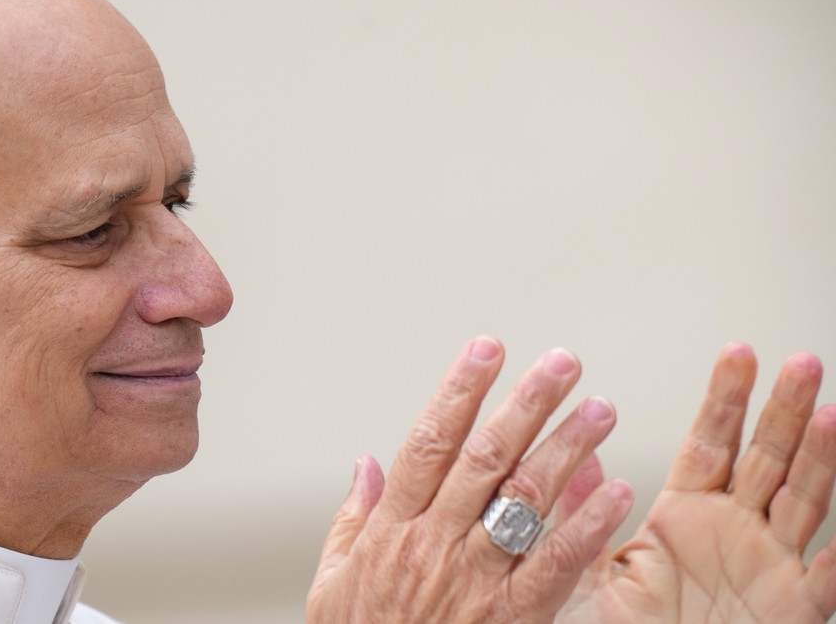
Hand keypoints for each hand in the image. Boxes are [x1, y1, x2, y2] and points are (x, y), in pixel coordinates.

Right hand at [307, 337, 634, 622]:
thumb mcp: (331, 583)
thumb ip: (351, 519)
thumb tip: (365, 464)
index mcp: (392, 529)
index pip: (428, 441)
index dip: (458, 390)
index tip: (485, 350)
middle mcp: (435, 543)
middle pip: (485, 457)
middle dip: (527, 402)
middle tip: (562, 363)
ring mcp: (475, 580)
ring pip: (525, 499)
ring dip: (567, 448)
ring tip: (599, 408)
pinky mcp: (512, 617)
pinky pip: (556, 564)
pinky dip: (588, 525)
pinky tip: (616, 490)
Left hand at [556, 343, 835, 622]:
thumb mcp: (591, 574)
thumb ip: (582, 516)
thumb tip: (574, 460)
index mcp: (683, 517)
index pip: (710, 444)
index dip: (726, 400)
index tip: (738, 354)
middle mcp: (731, 532)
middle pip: (765, 460)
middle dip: (783, 412)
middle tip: (800, 363)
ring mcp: (768, 567)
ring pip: (802, 501)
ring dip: (820, 458)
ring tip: (829, 413)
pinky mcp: (793, 609)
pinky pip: (829, 578)